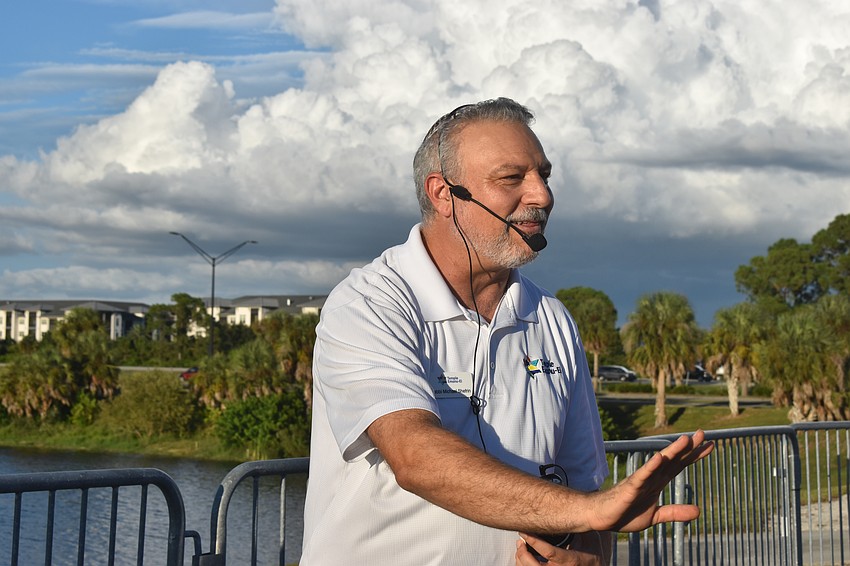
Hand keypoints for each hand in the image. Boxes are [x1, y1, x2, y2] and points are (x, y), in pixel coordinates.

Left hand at [516, 531, 609, 564]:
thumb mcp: (590, 543)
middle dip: (522, 552)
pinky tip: (523, 559)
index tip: (524, 532)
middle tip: (520, 541)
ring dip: (521, 560)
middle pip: (533, 565)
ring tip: (520, 549)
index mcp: (571, 561)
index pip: (548, 552)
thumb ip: (578, 530)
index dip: (533, 541)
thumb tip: (570, 513)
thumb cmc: (593, 560)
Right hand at [589, 429, 713, 532]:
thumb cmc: (625, 513)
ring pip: (660, 463)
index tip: (710, 445)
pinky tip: (660, 457)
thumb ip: (675, 512)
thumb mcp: (656, 516)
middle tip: (703, 433)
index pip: (680, 465)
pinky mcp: (630, 487)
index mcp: (658, 482)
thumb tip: (699, 511)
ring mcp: (641, 480)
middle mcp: (652, 477)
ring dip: (673, 452)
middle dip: (688, 448)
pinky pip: (642, 475)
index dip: (694, 456)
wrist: (601, 517)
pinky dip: (651, 466)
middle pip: (673, 460)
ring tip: (686, 440)